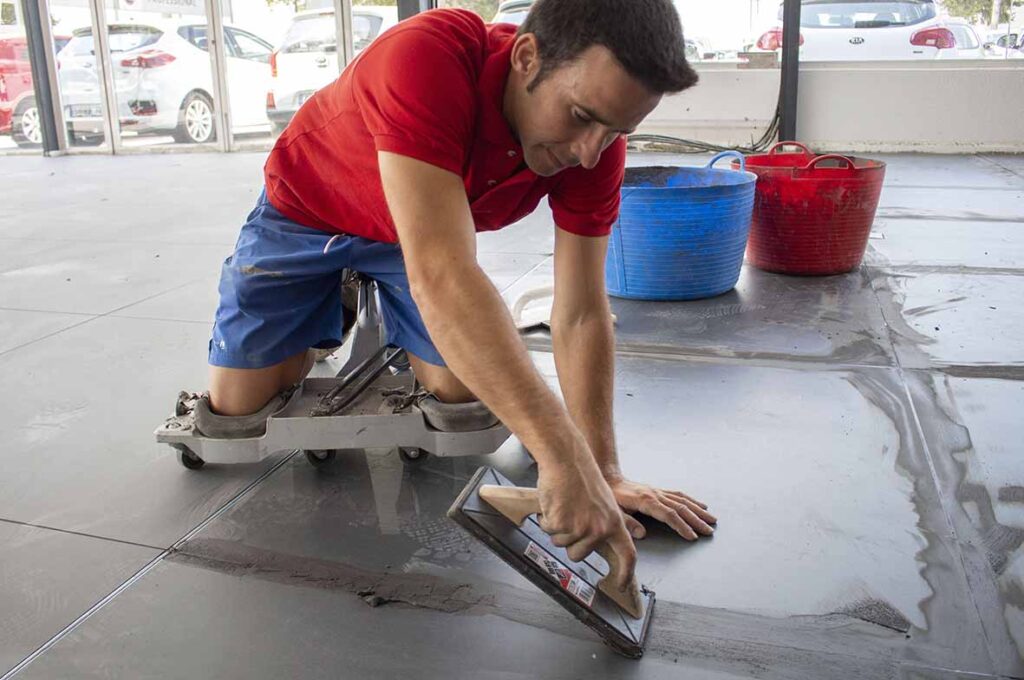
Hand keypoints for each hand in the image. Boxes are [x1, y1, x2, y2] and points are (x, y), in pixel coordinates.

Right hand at [536, 443, 636, 590]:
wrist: (567, 461)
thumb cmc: (583, 478)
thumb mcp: (605, 502)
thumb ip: (607, 524)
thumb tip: (613, 541)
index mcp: (615, 523)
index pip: (628, 555)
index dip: (625, 573)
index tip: (620, 584)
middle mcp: (600, 529)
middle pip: (579, 555)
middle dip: (569, 542)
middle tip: (570, 518)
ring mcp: (580, 528)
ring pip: (561, 543)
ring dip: (557, 528)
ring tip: (564, 505)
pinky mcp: (561, 524)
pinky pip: (548, 530)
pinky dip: (546, 518)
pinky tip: (555, 501)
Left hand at [606, 475, 716, 540]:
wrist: (610, 478)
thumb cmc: (610, 498)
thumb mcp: (614, 512)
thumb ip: (627, 523)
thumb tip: (642, 534)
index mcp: (646, 501)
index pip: (668, 515)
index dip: (681, 526)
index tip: (692, 536)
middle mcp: (655, 495)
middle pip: (681, 508)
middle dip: (696, 521)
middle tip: (709, 532)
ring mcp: (659, 492)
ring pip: (683, 501)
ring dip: (698, 511)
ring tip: (712, 521)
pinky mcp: (659, 491)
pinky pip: (680, 495)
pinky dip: (693, 501)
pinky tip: (702, 506)